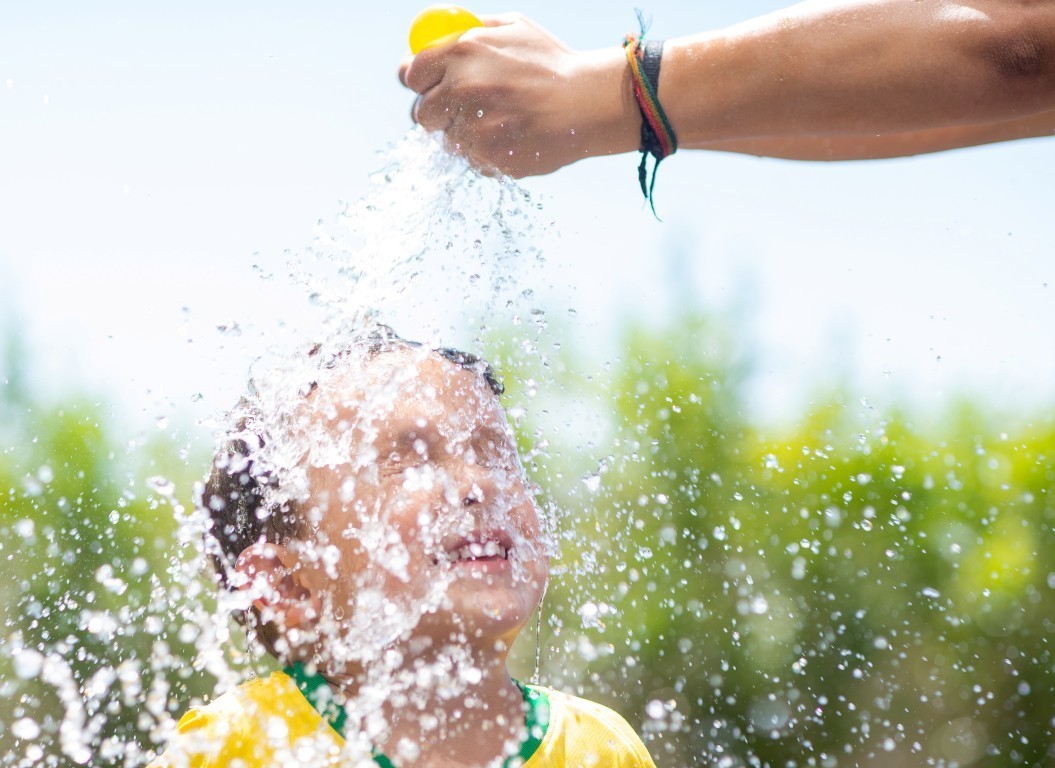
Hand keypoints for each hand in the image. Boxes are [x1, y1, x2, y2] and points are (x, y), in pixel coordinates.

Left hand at [399, 13, 636, 177]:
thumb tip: (429, 43)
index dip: (421, 82)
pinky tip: (513, 139)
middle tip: (462, 111)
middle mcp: (462, 89)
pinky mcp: (490, 158)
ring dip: (465, 135)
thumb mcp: (512, 28)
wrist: (588, 103)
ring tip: (499, 123)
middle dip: (438, 113)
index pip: (411, 73)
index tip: (431, 87)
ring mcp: (475, 127)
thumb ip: (468, 32)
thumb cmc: (551, 63)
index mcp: (462, 51)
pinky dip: (487, 154)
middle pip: (421, 114)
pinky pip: (472, 161)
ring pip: (447, 141)